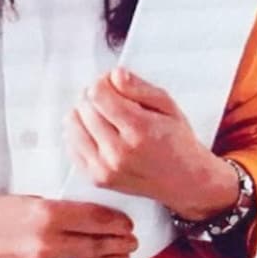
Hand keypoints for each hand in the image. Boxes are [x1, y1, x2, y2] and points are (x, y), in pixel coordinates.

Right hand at [0, 194, 138, 257]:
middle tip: (132, 242)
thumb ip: (55, 210)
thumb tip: (86, 217)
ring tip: (123, 257)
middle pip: (98, 245)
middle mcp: (47, 244)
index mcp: (46, 215)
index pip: (98, 219)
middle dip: (120, 244)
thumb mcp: (21, 201)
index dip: (119, 223)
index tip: (127, 223)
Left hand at [70, 68, 235, 220]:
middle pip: (84, 107)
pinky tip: (98, 132)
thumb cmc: (178, 143)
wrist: (185, 182)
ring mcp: (105, 168)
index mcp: (140, 131)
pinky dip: (81, 133)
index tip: (112, 83)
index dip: (103, 82)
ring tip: (103, 115)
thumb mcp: (169, 107)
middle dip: (94, 96)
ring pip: (72, 124)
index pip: (98, 94)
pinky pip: (71, 145)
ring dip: (84, 113)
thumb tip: (114, 75)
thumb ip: (140, 88)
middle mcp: (119, 152)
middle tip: (110, 99)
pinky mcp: (96, 178)